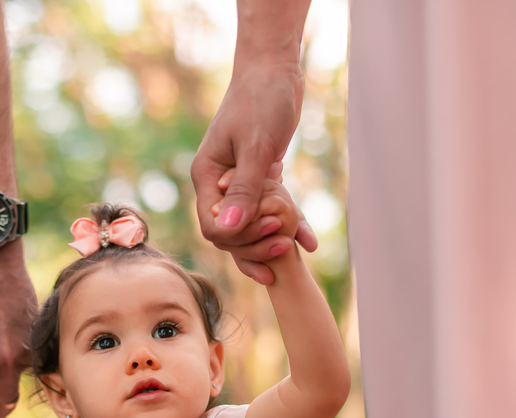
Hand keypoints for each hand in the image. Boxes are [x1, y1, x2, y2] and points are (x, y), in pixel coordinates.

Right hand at [191, 63, 316, 281]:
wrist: (274, 70)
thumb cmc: (261, 101)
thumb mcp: (255, 146)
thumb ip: (243, 190)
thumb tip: (227, 230)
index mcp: (206, 177)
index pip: (213, 227)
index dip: (239, 237)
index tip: (270, 226)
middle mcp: (218, 185)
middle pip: (230, 234)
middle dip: (256, 244)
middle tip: (285, 244)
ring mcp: (238, 184)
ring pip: (250, 227)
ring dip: (270, 241)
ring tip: (295, 249)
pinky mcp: (260, 179)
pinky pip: (271, 209)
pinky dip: (289, 224)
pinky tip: (309, 240)